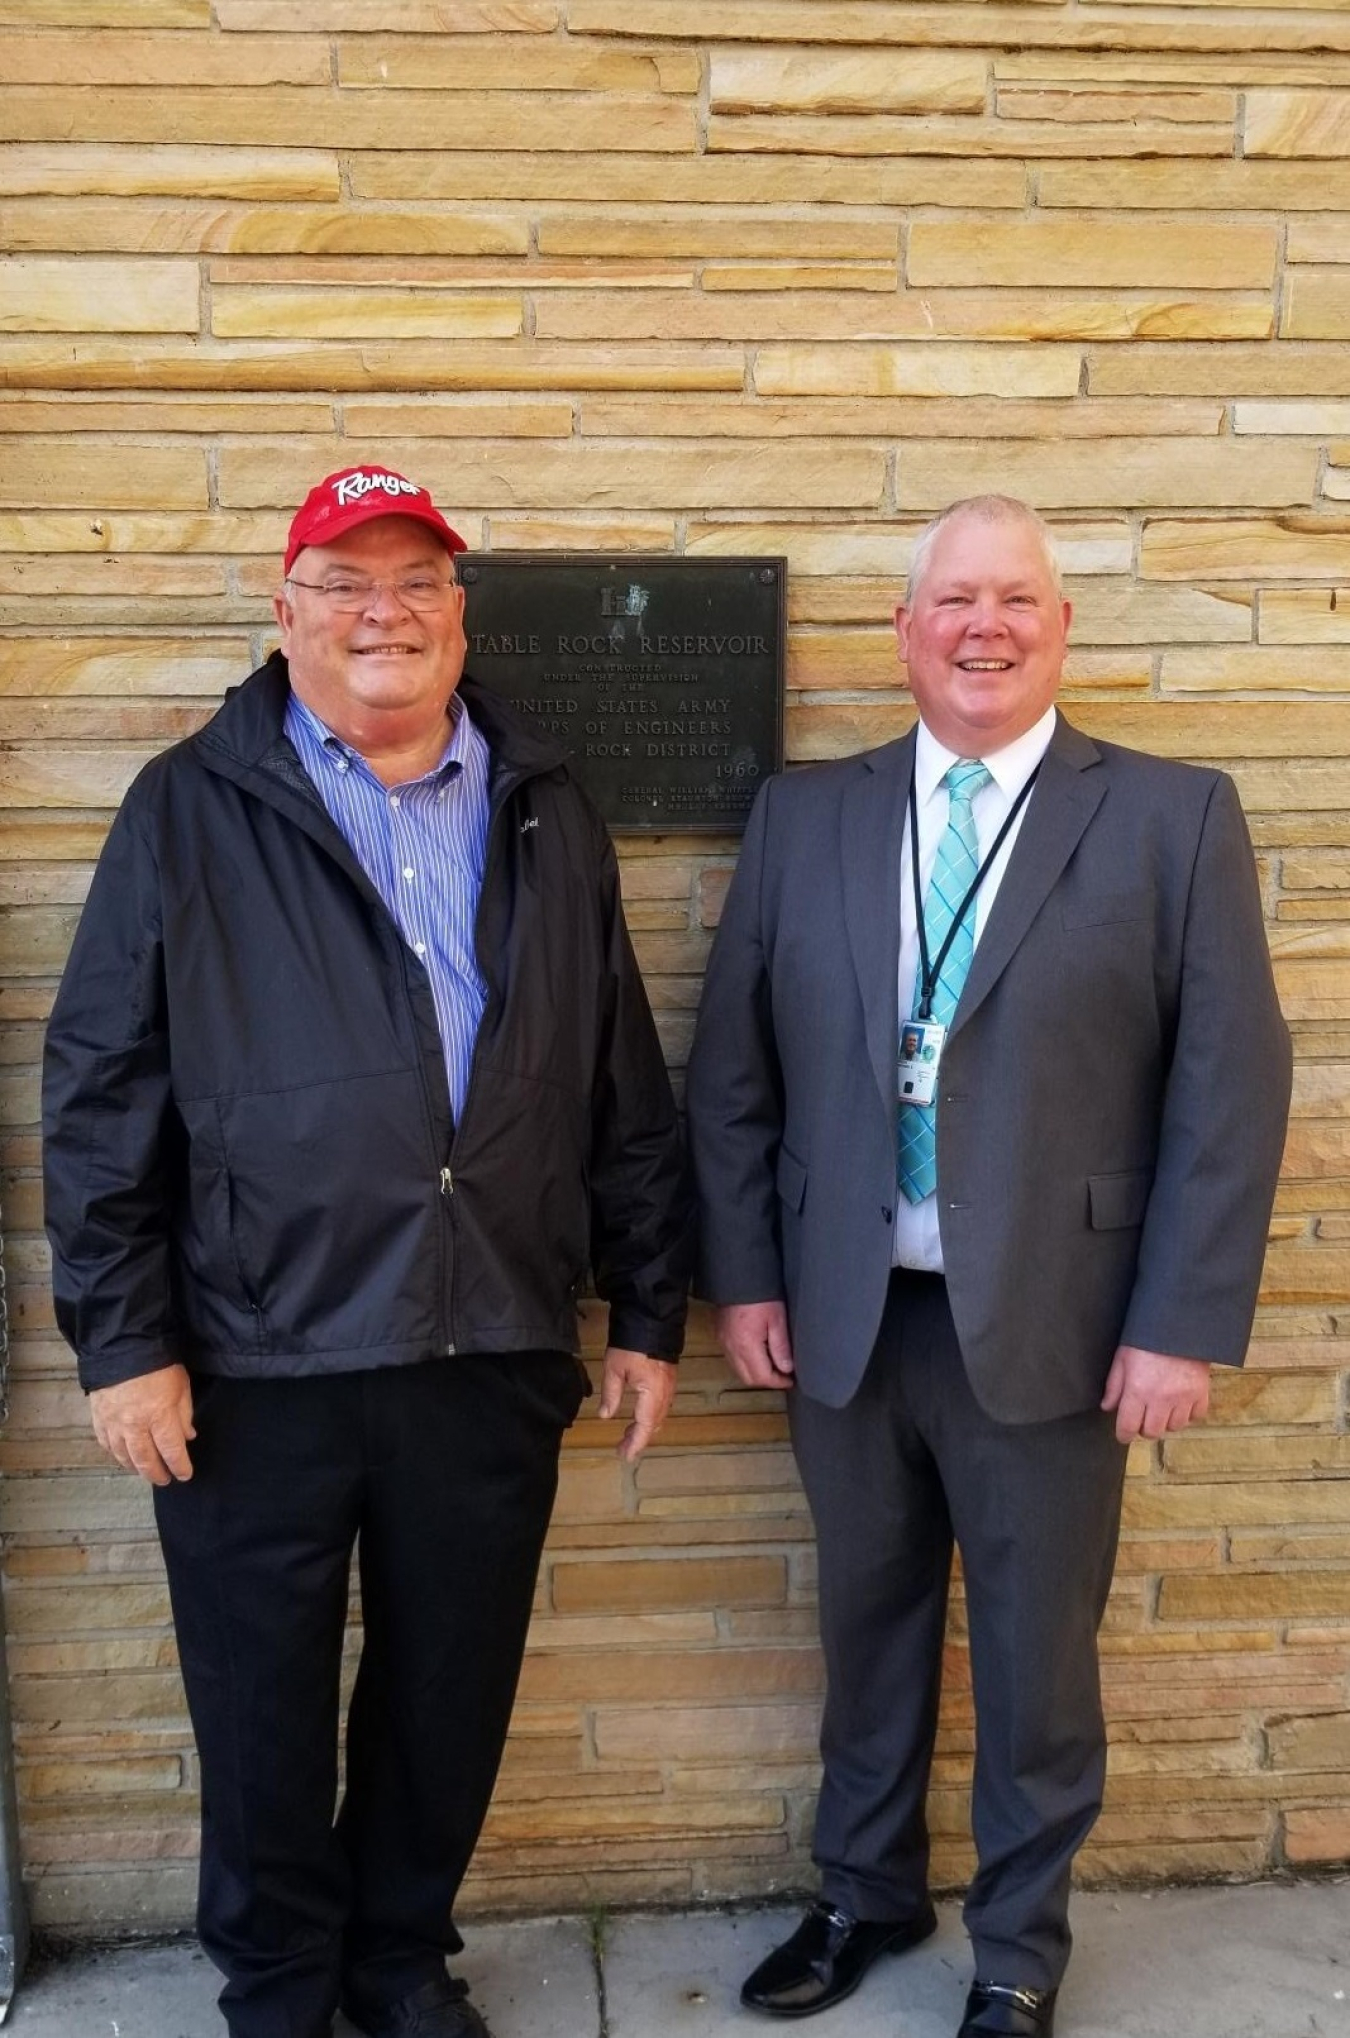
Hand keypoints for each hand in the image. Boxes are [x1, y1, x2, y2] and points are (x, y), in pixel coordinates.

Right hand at [89, 1363, 195, 1485]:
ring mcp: (114, 1423)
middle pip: (146, 1460)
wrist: (122, 1345)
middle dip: (157, 1473)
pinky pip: (106, 1444)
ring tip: (145, 1472)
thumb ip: (184, 1414)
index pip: (171, 1451)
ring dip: (136, 1468)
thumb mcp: (180, 1385)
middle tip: (165, 1480)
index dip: (179, 1467)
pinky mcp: (99, 1418)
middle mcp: (135, 1425)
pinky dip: (116, 1454)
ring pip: (124, 1456)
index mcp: (159, 1416)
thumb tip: (187, 1436)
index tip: (185, 1474)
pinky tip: (123, 1457)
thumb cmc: (157, 1363)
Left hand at [597, 1347, 676, 1461]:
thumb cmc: (630, 1344)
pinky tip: (639, 1417)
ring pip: (659, 1416)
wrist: (651, 1320)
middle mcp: (665, 1394)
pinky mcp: (669, 1380)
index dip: (635, 1443)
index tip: (625, 1456)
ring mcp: (669, 1387)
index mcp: (652, 1393)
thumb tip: (606, 1416)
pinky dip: (650, 1417)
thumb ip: (611, 1395)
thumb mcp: (614, 1369)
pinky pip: (661, 1406)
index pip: (644, 1426)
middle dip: (639, 1439)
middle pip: (654, 1424)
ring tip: (628, 1435)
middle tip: (622, 1449)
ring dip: (644, 1428)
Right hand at [715, 1300, 794, 1389]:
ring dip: (755, 1373)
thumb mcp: (777, 1319)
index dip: (778, 1382)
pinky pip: (732, 1358)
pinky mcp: (719, 1335)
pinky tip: (757, 1354)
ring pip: (738, 1370)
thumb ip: (781, 1346)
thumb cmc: (760, 1294)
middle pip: (748, 1378)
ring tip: (773, 1365)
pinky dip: (745, 1363)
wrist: (737, 1275)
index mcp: (746, 1345)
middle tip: (783, 1375)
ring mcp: (723, 1342)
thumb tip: (787, 1368)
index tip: (791, 1380)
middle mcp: (731, 1348)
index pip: (762, 1377)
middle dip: (767, 1381)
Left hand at [1101, 1345, 1210, 1443]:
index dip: (1123, 1434)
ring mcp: (1183, 1398)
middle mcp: (1161, 1399)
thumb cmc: (1146, 1339)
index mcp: (1138, 1391)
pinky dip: (1188, 1414)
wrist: (1178, 1324)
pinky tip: (1180, 1403)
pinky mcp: (1201, 1393)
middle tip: (1142, 1417)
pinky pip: (1196, 1416)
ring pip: (1174, 1427)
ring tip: (1161, 1408)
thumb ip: (1114, 1385)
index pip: (1128, 1426)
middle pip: (1152, 1432)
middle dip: (1144, 1428)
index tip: (1123, 1434)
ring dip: (1166, 1422)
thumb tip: (1107, 1407)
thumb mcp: (1122, 1358)